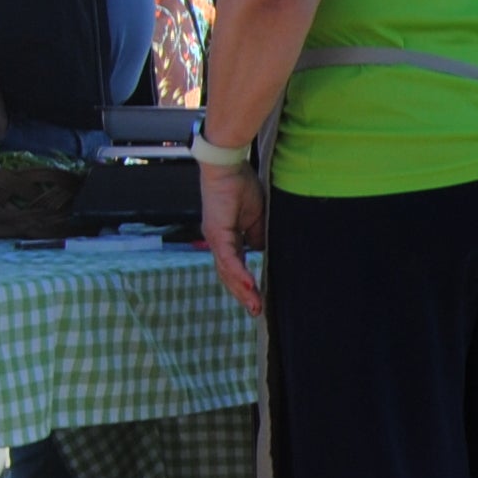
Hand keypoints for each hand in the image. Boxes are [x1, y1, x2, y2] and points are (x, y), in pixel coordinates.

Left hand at [199, 154, 264, 315]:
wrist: (227, 166)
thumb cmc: (241, 185)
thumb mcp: (257, 217)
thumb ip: (258, 237)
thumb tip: (263, 252)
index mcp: (226, 239)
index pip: (234, 268)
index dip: (244, 285)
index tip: (258, 301)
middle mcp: (217, 242)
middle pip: (228, 276)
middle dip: (243, 295)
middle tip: (257, 312)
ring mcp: (215, 239)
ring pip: (227, 272)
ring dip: (242, 290)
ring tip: (255, 305)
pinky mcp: (217, 233)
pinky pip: (229, 258)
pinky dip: (239, 273)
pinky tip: (250, 286)